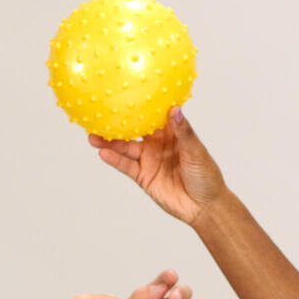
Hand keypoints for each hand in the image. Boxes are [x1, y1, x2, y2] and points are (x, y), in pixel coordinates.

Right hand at [89, 107, 227, 225]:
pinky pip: (126, 166)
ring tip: (93, 135)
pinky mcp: (143, 176)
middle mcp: (157, 144)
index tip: (127, 91)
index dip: (141, 104)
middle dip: (118, 122)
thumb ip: (183, 132)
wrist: (203, 207)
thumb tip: (174, 110)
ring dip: (110, 142)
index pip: (154, 114)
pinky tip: (103, 153)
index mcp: (172, 133)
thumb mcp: (196, 151)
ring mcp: (149, 160)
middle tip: (101, 113)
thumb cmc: (206, 175)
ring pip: (125, 148)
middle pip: (134, 130)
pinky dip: (114, 160)